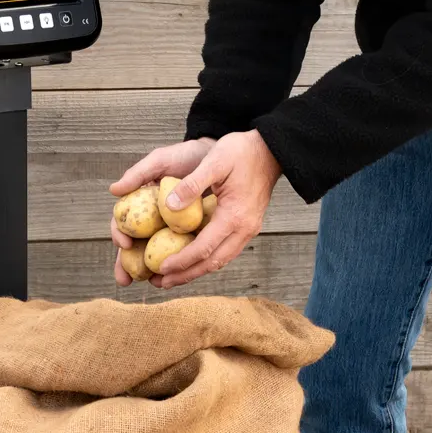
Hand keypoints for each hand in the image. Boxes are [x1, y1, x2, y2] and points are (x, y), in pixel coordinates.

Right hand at [110, 137, 216, 285]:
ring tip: (154, 283)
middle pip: (135, 246)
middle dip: (127, 266)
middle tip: (124, 281)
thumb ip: (138, 173)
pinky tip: (178, 277)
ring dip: (153, 272)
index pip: (122, 223)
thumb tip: (114, 190)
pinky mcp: (193, 234)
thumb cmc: (185, 157)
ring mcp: (171, 229)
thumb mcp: (161, 161)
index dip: (119, 234)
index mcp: (140, 204)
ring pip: (158, 255)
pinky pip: (184, 252)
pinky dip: (180, 265)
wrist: (217, 155)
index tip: (123, 243)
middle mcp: (153, 220)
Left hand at [111, 131, 281, 287]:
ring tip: (171, 278)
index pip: (204, 248)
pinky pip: (224, 251)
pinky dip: (206, 260)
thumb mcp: (215, 160)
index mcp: (234, 216)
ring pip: (220, 261)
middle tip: (161, 282)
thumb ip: (192, 184)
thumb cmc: (241, 152)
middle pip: (212, 263)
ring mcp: (247, 230)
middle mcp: (243, 230)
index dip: (181, 260)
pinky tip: (190, 261)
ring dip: (195, 271)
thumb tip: (170, 207)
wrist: (270, 150)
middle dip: (185, 275)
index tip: (161, 267)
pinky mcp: (246, 227)